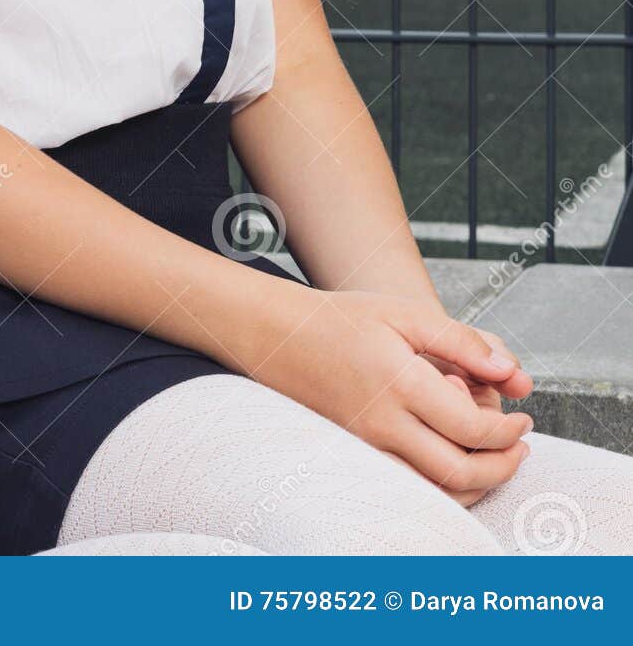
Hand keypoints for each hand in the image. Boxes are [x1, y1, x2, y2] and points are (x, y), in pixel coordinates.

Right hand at [253, 291, 533, 504]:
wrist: (280, 337)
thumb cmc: (345, 319)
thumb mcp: (406, 314)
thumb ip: (461, 342)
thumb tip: (511, 372)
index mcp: (399, 382)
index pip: (471, 428)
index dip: (507, 431)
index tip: (523, 417)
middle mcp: (382, 424)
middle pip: (458, 471)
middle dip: (503, 466)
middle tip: (522, 447)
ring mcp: (366, 447)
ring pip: (435, 490)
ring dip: (478, 483)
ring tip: (498, 459)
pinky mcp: (357, 457)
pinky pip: (410, 489)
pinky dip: (443, 489)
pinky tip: (458, 466)